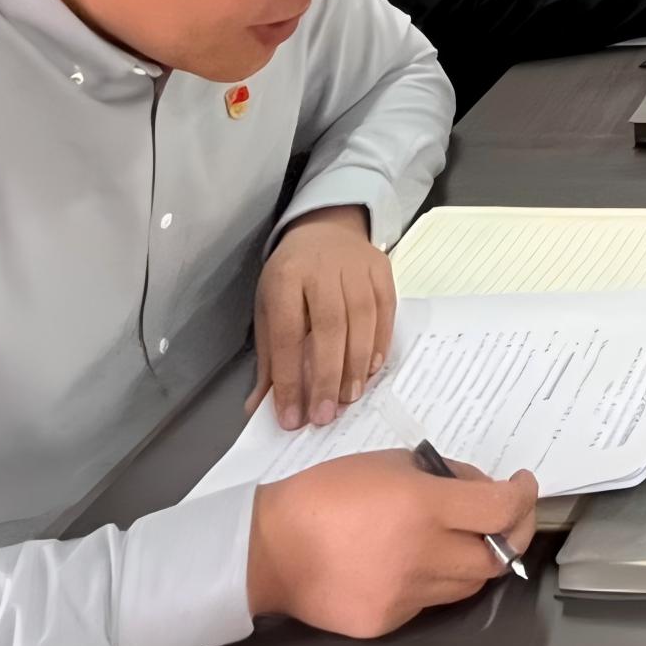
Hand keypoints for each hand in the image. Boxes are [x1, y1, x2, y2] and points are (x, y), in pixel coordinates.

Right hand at [246, 449, 540, 633]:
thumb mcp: (389, 465)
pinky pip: (430, 603)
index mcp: (422, 507)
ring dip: (478, 560)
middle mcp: (422, 556)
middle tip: (510, 517)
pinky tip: (417, 563)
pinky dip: (436, 581)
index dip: (523, 496)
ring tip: (466, 539)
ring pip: (468, 585)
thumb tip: (480, 491)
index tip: (523, 486)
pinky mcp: (389, 622)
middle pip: (497, 557)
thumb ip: (442, 477)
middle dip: (513, 534)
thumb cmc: (326, 494)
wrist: (268, 550)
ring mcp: (406, 595)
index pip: (500, 508)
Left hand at [253, 207, 393, 431]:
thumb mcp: (269, 308)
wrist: (323, 228)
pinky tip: (371, 369)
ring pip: (361, 319)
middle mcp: (321, 268)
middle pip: (328, 327)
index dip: (289, 379)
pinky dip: (380, 342)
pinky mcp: (381, 267)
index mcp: (284, 278)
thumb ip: (269, 358)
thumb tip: (260, 407)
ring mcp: (355, 265)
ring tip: (350, 398)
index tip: (292, 417)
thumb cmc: (292, 276)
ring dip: (356, 364)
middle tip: (326, 415)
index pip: (287, 334)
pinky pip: (385, 309)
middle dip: (327, 376)